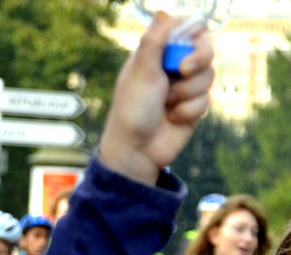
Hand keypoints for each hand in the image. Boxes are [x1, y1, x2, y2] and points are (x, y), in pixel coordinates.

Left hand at [100, 14, 214, 184]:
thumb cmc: (131, 113)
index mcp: (156, 55)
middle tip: (183, 71)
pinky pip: (206, 99)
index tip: (189, 42)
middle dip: (199, 59)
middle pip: (205, 49)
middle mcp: (171, 69)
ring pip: (209, 75)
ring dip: (189, 92)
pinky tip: (172, 119)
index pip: (186, 29)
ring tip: (167, 104)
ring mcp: (183, 88)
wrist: (136, 153)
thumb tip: (163, 13)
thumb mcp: (140, 73)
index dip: (193, 32)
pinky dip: (190, 110)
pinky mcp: (192, 107)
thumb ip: (153, 42)